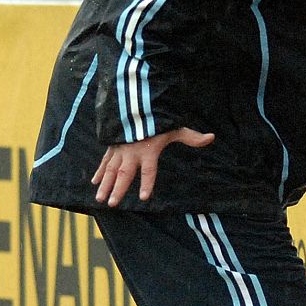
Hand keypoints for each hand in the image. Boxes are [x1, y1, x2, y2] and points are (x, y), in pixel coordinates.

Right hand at [92, 127, 214, 205]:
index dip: (147, 183)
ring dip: (105, 184)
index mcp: (148, 150)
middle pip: (124, 174)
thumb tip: (211, 137)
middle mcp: (132, 152)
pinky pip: (105, 160)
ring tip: (99, 199)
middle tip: (112, 203)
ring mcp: (119, 149)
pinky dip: (99, 171)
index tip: (144, 197)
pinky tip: (94, 182)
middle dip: (118, 189)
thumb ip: (191, 136)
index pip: (148, 170)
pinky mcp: (112, 145)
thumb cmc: (157, 118)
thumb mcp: (175, 128)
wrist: (134, 102)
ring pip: (111, 170)